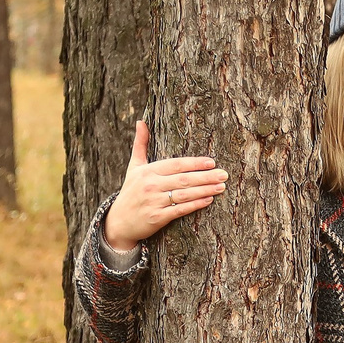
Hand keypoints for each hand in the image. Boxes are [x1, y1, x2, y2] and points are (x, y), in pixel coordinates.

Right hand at [103, 120, 228, 250]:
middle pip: (183, 179)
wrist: (119, 221)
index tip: (211, 162)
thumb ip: (140, 144)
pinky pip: (180, 210)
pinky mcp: (157, 218)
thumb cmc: (130, 191)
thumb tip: (140, 121)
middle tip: (224, 174)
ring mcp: (154, 202)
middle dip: (206, 177)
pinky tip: (208, 200)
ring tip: (221, 187)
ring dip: (205, 190)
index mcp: (148, 171)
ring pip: (184, 194)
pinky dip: (195, 205)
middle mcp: (151, 185)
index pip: (175, 164)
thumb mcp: (134, 167)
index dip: (194, 163)